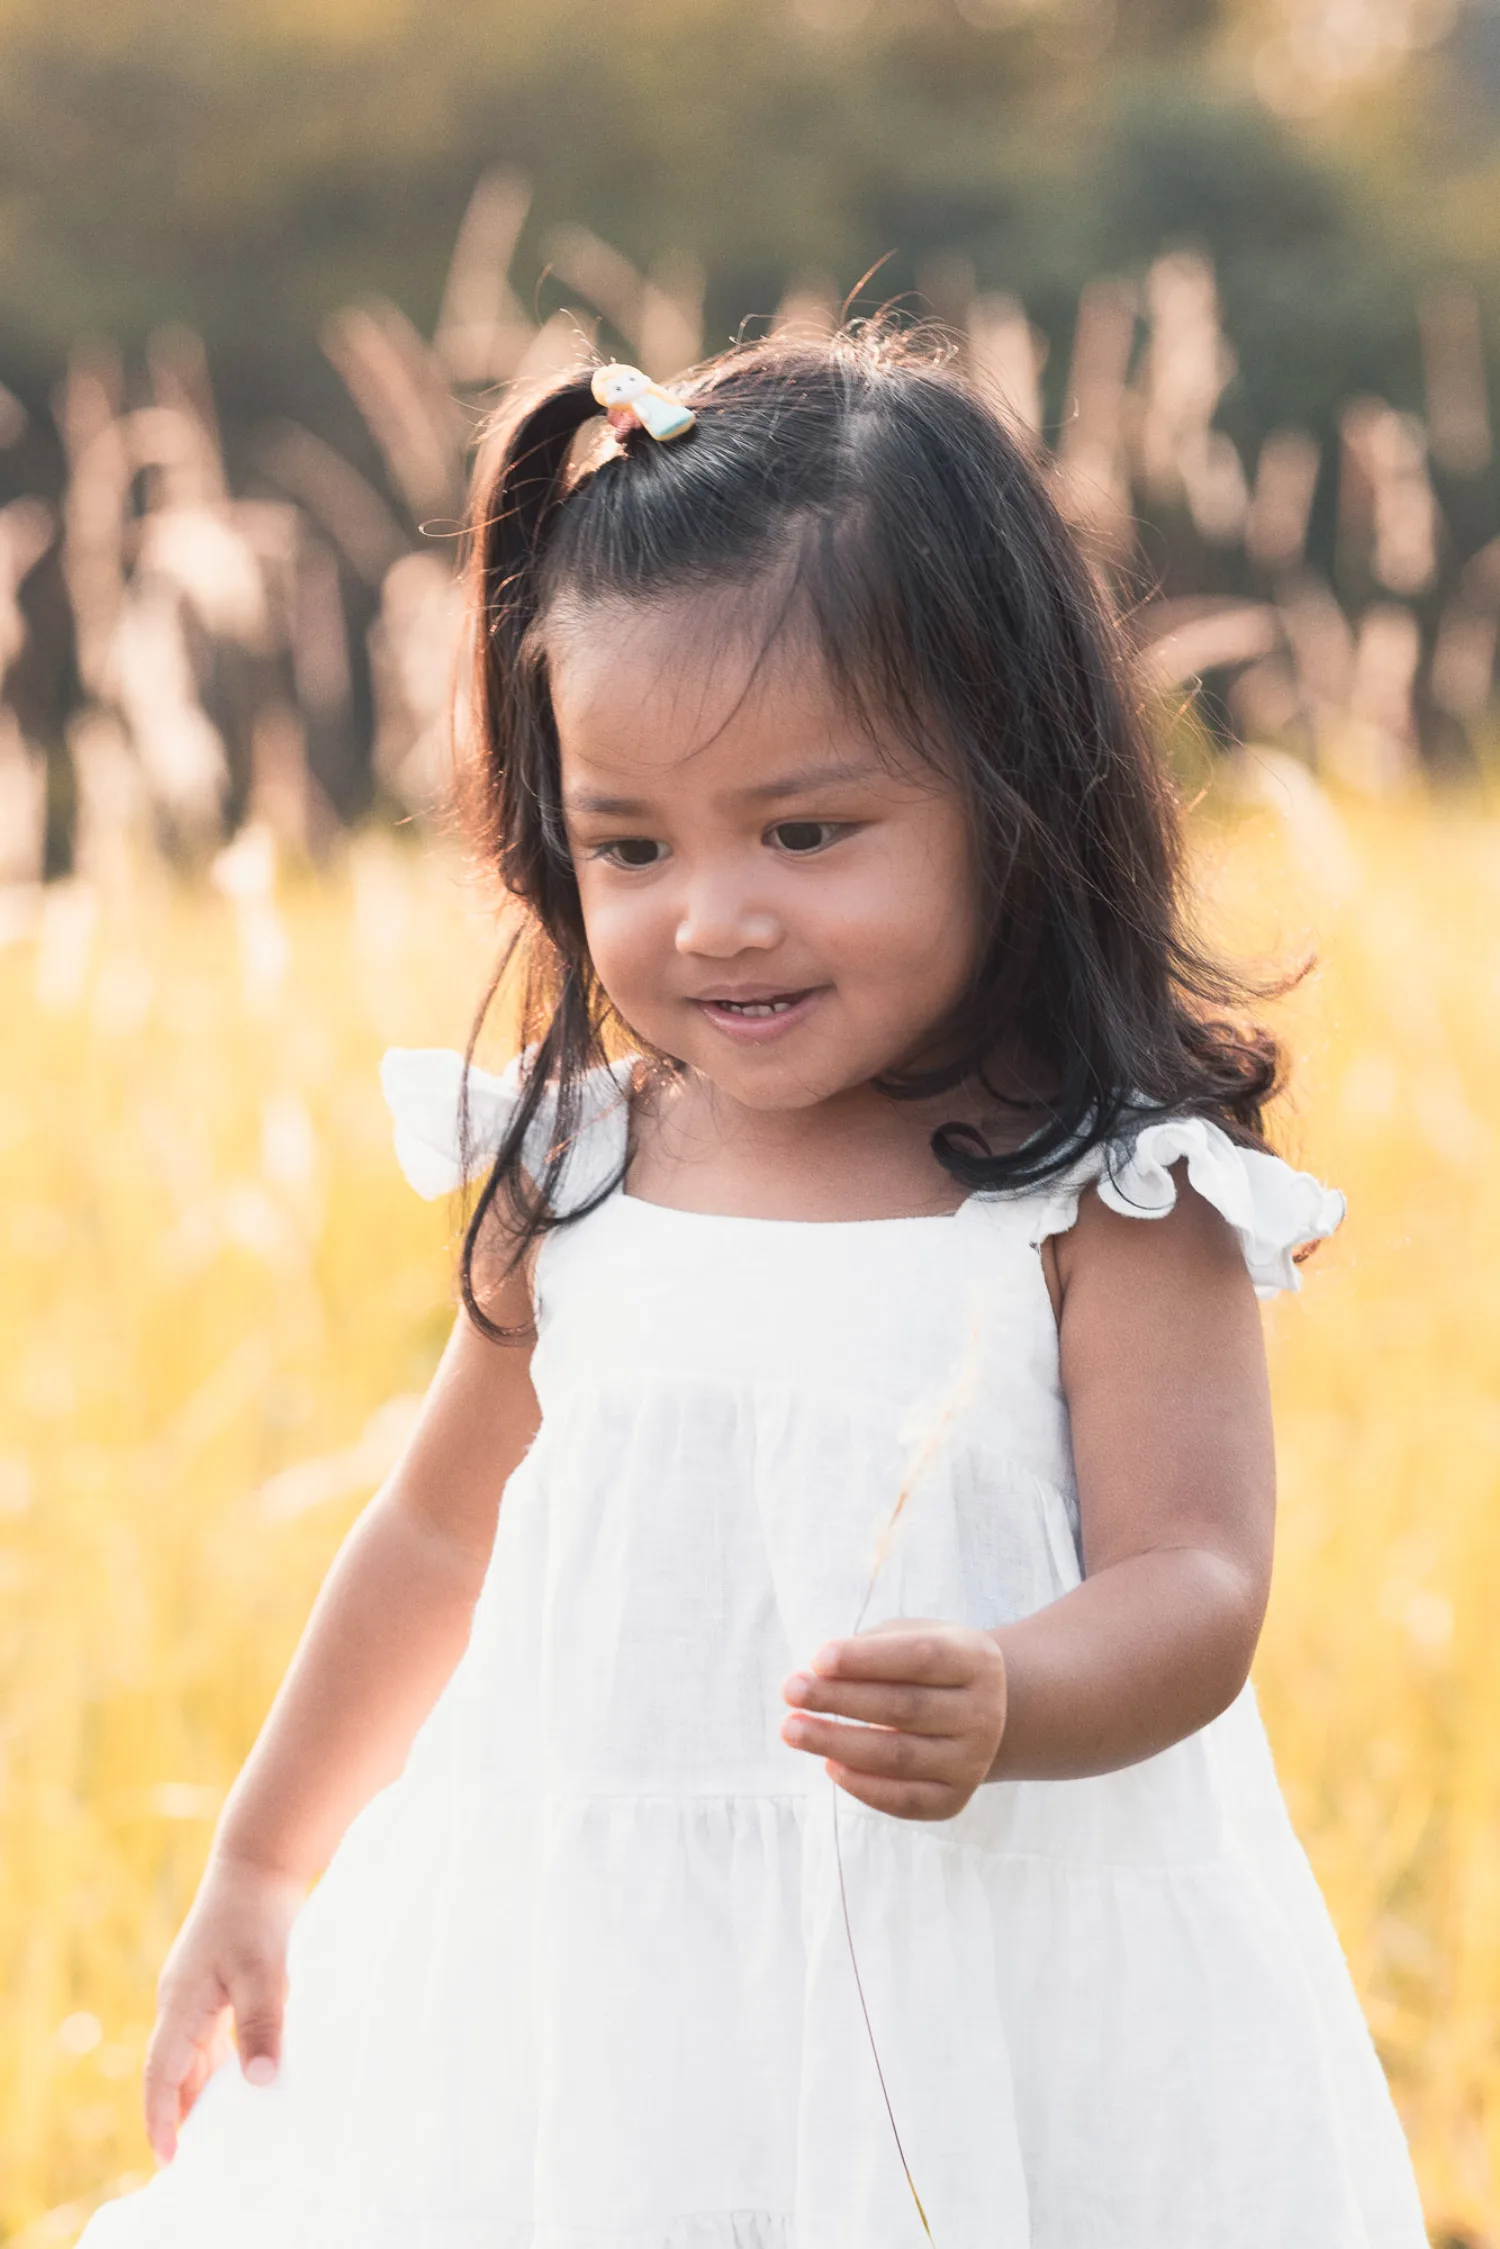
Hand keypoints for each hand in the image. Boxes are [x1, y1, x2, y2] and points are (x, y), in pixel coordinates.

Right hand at [143, 1850, 305, 2164]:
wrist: (259, 1860)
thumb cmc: (258, 1914)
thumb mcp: (264, 1971)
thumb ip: (260, 2025)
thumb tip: (258, 2083)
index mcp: (181, 2004)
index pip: (161, 2075)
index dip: (162, 2118)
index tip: (169, 2158)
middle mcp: (180, 2000)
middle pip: (172, 2069)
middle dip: (179, 2112)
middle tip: (191, 2158)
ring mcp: (196, 1988)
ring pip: (191, 2052)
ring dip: (199, 2088)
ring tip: (213, 2130)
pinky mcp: (216, 1977)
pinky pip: (209, 2034)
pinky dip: (217, 2062)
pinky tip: (238, 2077)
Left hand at [781, 1617, 1007, 1820]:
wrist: (981, 1715)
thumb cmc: (927, 1666)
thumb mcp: (911, 1638)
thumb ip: (870, 1649)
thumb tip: (817, 1674)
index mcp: (975, 1661)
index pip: (920, 1658)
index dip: (867, 1659)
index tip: (816, 1658)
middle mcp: (983, 1713)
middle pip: (904, 1708)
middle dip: (840, 1700)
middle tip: (790, 1690)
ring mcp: (972, 1761)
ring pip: (898, 1757)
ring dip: (837, 1744)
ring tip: (791, 1729)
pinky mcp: (953, 1799)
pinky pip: (903, 1800)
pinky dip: (862, 1786)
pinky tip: (829, 1764)